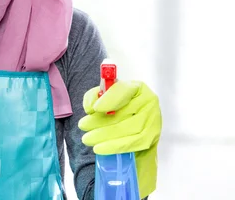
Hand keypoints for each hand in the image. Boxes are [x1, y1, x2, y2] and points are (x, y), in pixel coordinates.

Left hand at [78, 80, 161, 197]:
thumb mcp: (104, 96)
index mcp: (137, 87)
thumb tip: (91, 108)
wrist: (132, 126)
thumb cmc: (116, 107)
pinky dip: (115, 146)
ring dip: (105, 135)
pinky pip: (134, 143)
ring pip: (129, 129)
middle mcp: (148, 102)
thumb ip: (94, 96)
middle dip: (100, 121)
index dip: (109, 99)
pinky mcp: (152, 137)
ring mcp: (153, 120)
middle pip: (124, 113)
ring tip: (87, 139)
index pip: (124, 90)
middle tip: (82, 126)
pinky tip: (100, 148)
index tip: (94, 109)